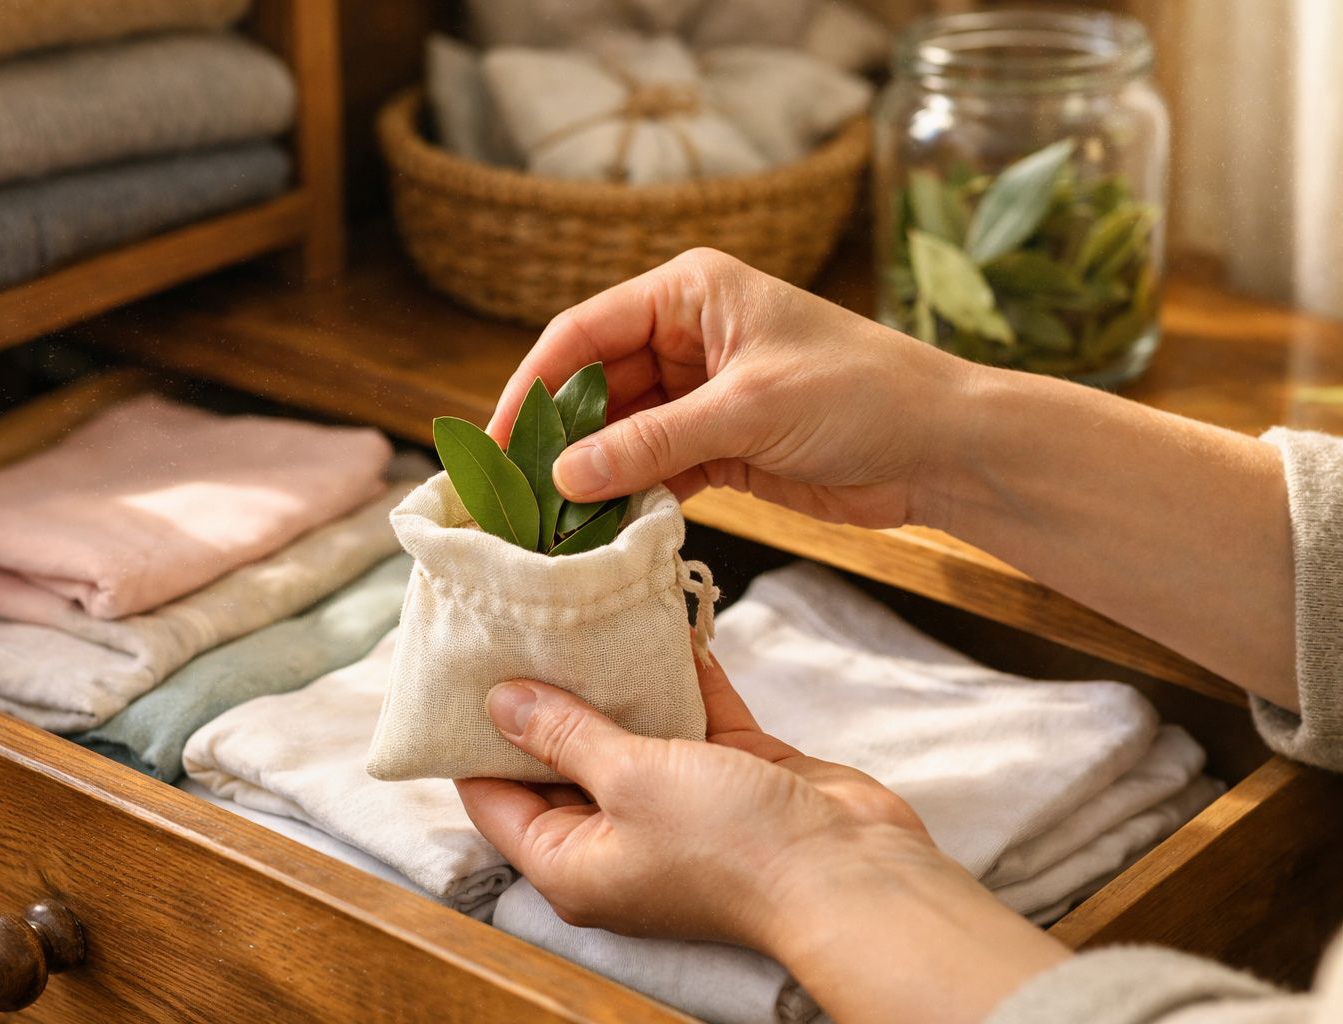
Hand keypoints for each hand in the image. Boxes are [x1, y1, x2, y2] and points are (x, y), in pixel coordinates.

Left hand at [456, 654, 934, 950]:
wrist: (850, 871)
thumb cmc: (730, 844)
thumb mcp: (628, 780)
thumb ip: (564, 734)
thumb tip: (499, 700)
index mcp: (573, 862)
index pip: (496, 797)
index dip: (474, 738)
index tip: (461, 669)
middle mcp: (618, 839)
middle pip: (560, 760)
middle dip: (546, 695)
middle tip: (520, 622)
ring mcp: (677, 806)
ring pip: (629, 733)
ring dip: (614, 679)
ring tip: (582, 610)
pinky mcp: (730, 775)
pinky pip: (692, 717)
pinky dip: (681, 675)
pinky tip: (664, 621)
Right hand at [485, 248, 977, 528]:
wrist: (942, 449)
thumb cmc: (860, 395)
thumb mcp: (748, 410)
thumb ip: (651, 442)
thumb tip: (563, 476)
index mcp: (689, 294)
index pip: (583, 332)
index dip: (531, 386)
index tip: (493, 441)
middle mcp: (687, 337)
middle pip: (594, 386)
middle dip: (557, 439)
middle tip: (511, 495)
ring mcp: (702, 394)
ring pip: (620, 434)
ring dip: (591, 476)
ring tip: (546, 523)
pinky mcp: (720, 446)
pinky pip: (654, 469)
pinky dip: (630, 497)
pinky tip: (600, 529)